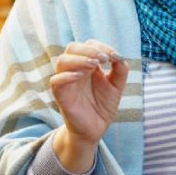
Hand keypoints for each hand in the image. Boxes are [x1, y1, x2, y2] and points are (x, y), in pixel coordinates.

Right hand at [50, 40, 128, 172]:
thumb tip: (118, 56)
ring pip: (62, 61)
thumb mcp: (117, 86)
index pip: (89, 45)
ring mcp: (67, 81)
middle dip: (88, 49)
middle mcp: (75, 70)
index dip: (101, 46)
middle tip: (103, 58)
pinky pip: (55, 81)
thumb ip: (120, 70)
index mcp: (88, 65)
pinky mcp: (61, 95)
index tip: (114, 56)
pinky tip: (80, 76)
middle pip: (72, 48)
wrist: (96, 129)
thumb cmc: (104, 106)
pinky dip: (66, 76)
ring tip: (95, 64)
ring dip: (79, 59)